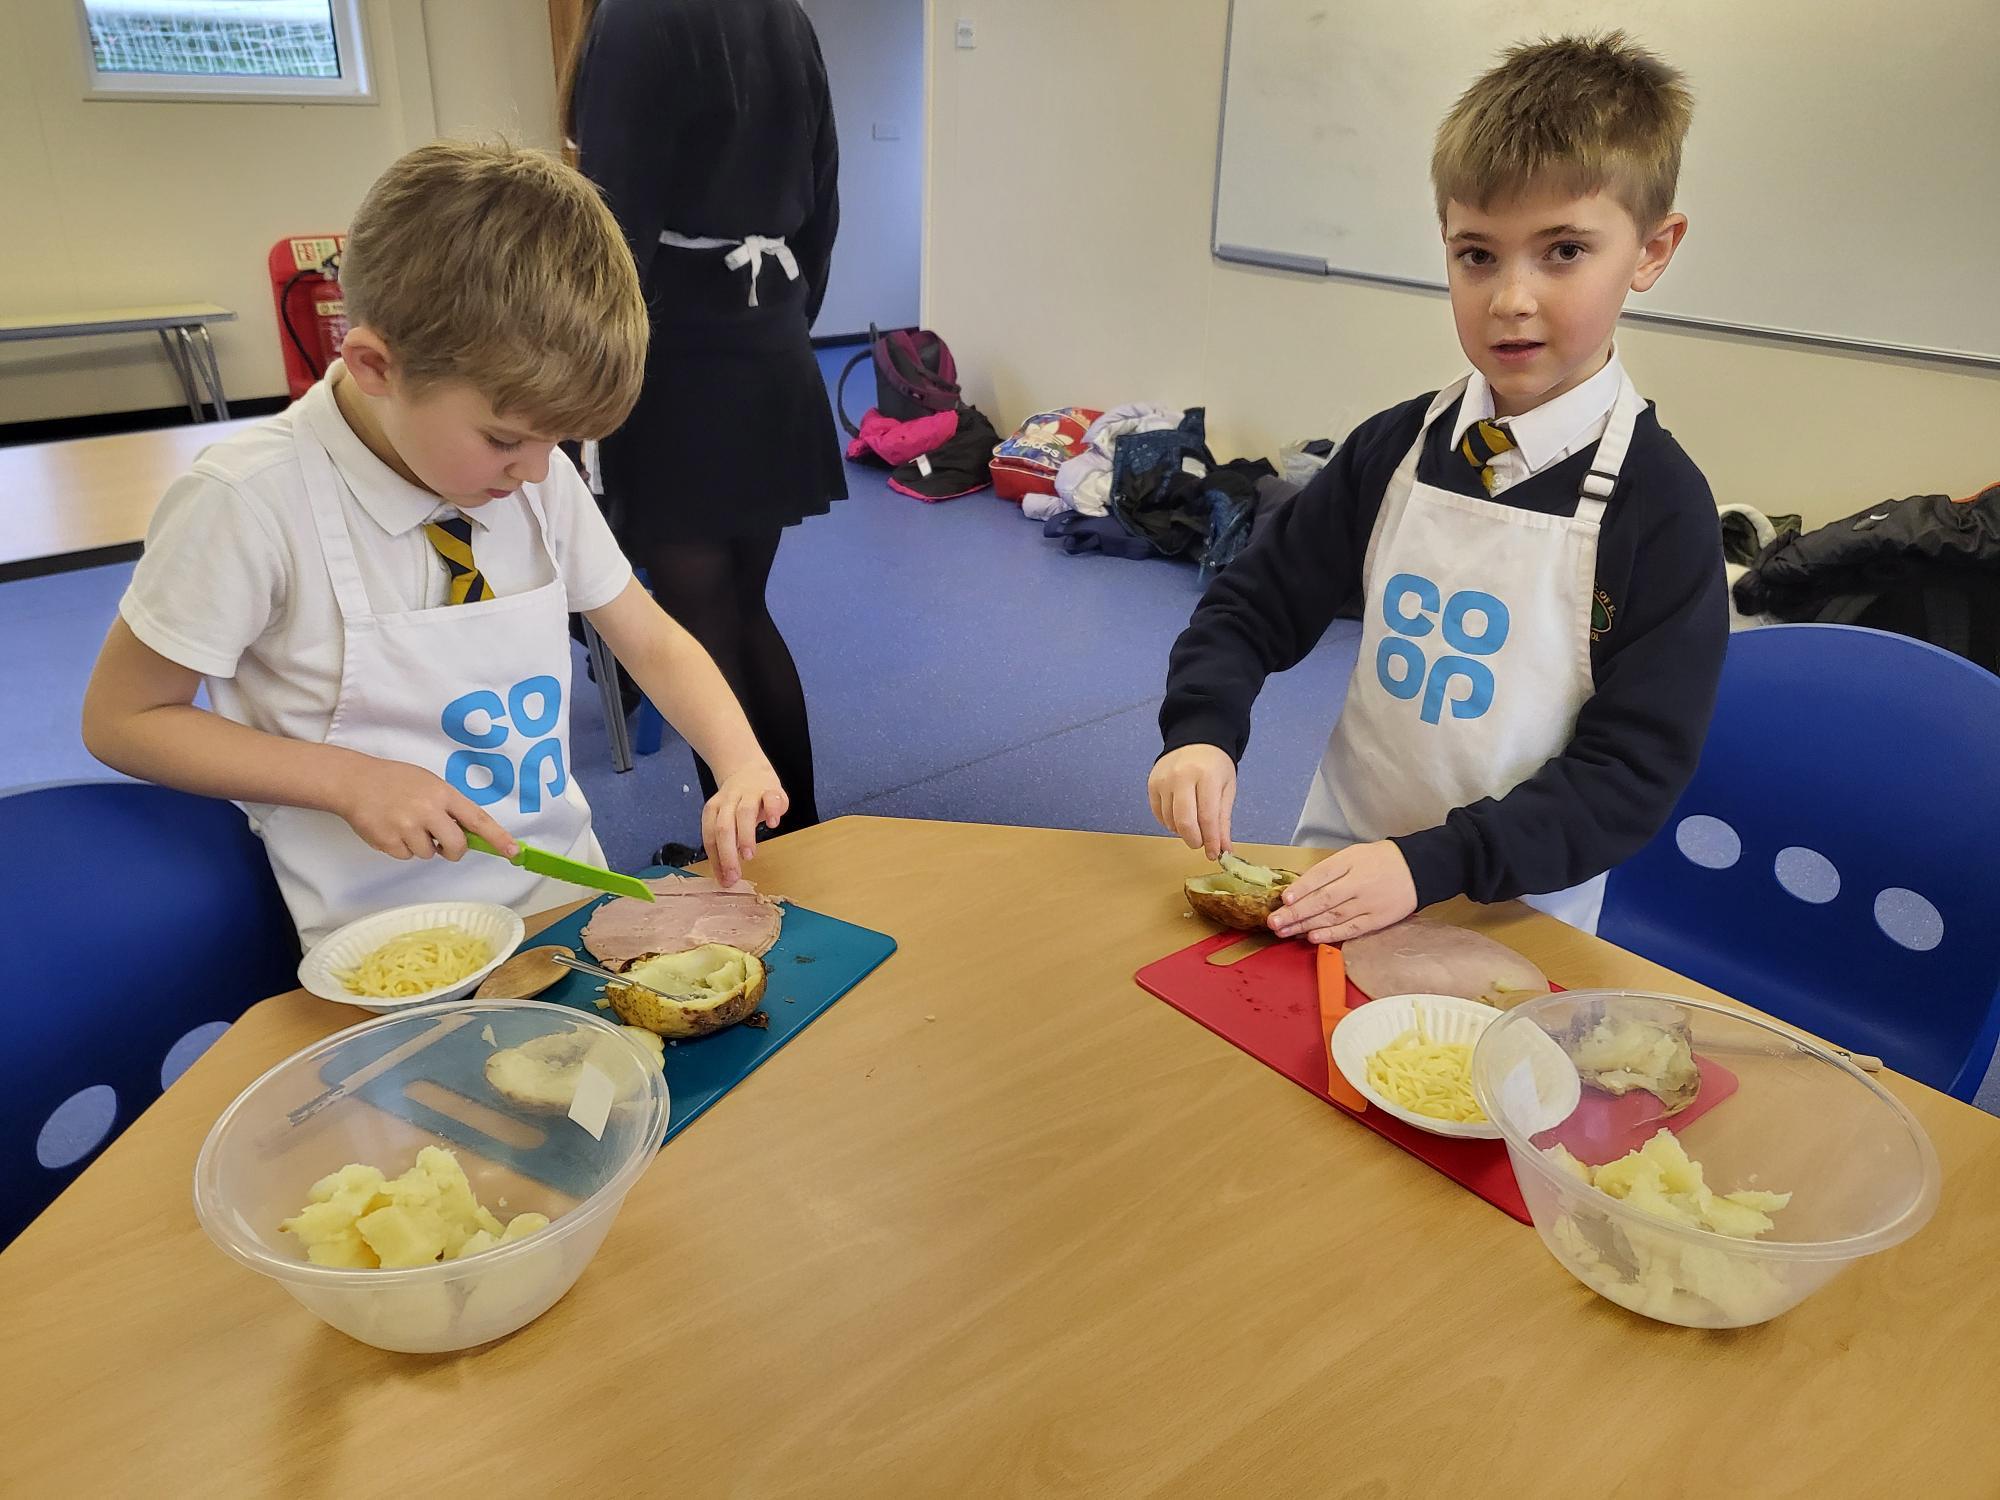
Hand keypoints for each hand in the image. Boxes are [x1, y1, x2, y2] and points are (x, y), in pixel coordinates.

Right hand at [332, 755, 516, 861]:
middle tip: (443, 843)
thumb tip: (468, 833)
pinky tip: (391, 829)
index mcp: (442, 793)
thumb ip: (449, 806)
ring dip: (421, 845)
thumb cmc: (394, 781)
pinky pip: (406, 856)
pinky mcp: (388, 841)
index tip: (513, 851)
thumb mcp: (428, 783)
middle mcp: (427, 810)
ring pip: (429, 854)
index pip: (477, 819)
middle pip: (456, 846)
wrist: (353, 781)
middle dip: (453, 850)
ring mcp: (407, 827)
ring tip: (404, 824)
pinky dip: (401, 848)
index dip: (497, 837)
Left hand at [703, 759, 787, 884]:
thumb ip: (725, 847)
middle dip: (727, 853)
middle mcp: (729, 800)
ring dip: (745, 835)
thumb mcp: (727, 822)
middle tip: (734, 875)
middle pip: (723, 826)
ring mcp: (750, 793)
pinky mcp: (770, 788)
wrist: (750, 770)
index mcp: (714, 809)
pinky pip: (770, 797)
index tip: (725, 880)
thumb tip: (726, 879)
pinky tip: (773, 824)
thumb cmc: (738, 805)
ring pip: (744, 812)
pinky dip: (772, 810)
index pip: (710, 835)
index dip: (716, 859)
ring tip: (749, 855)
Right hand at [1147, 744, 1236, 859]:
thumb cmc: (1215, 766)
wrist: (1195, 739)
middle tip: (1200, 844)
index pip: (1207, 817)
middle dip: (1194, 840)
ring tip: (1192, 824)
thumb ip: (1223, 821)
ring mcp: (1163, 780)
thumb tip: (1224, 850)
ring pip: (1170, 820)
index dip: (1211, 840)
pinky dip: (1170, 822)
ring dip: (1182, 831)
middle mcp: (1181, 777)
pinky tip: (1179, 816)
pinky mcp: (1151, 783)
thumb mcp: (1227, 790)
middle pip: (1184, 821)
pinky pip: (1158, 814)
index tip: (1214, 854)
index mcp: (1206, 776)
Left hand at [1268, 840, 1416, 943]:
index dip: (1301, 888)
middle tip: (1274, 922)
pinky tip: (1312, 937)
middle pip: (1323, 899)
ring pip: (1333, 917)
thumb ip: (1329, 870)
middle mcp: (1358, 882)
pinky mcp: (1378, 919)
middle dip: (1296, 912)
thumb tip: (1300, 889)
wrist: (1418, 868)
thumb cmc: (1379, 861)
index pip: (1321, 875)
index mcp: (1350, 861)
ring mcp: (1368, 903)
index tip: (1283, 899)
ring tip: (1285, 931)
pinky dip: (1331, 934)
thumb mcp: (1353, 854)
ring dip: (1306, 925)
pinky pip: (1350, 929)